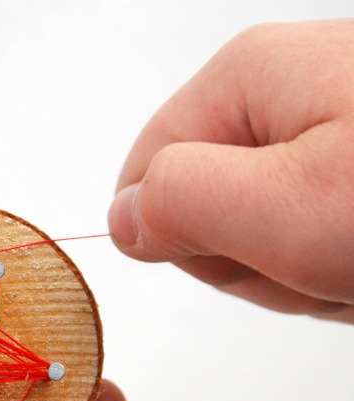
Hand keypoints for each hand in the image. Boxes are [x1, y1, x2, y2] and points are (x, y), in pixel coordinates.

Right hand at [109, 20, 353, 322]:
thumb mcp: (286, 210)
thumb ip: (178, 204)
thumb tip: (121, 218)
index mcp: (244, 79)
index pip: (143, 178)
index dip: (180, 237)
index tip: (248, 253)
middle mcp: (275, 95)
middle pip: (200, 209)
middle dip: (251, 261)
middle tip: (318, 260)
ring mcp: (318, 132)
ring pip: (253, 234)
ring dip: (298, 269)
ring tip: (352, 261)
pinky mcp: (346, 167)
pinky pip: (303, 236)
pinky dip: (331, 267)